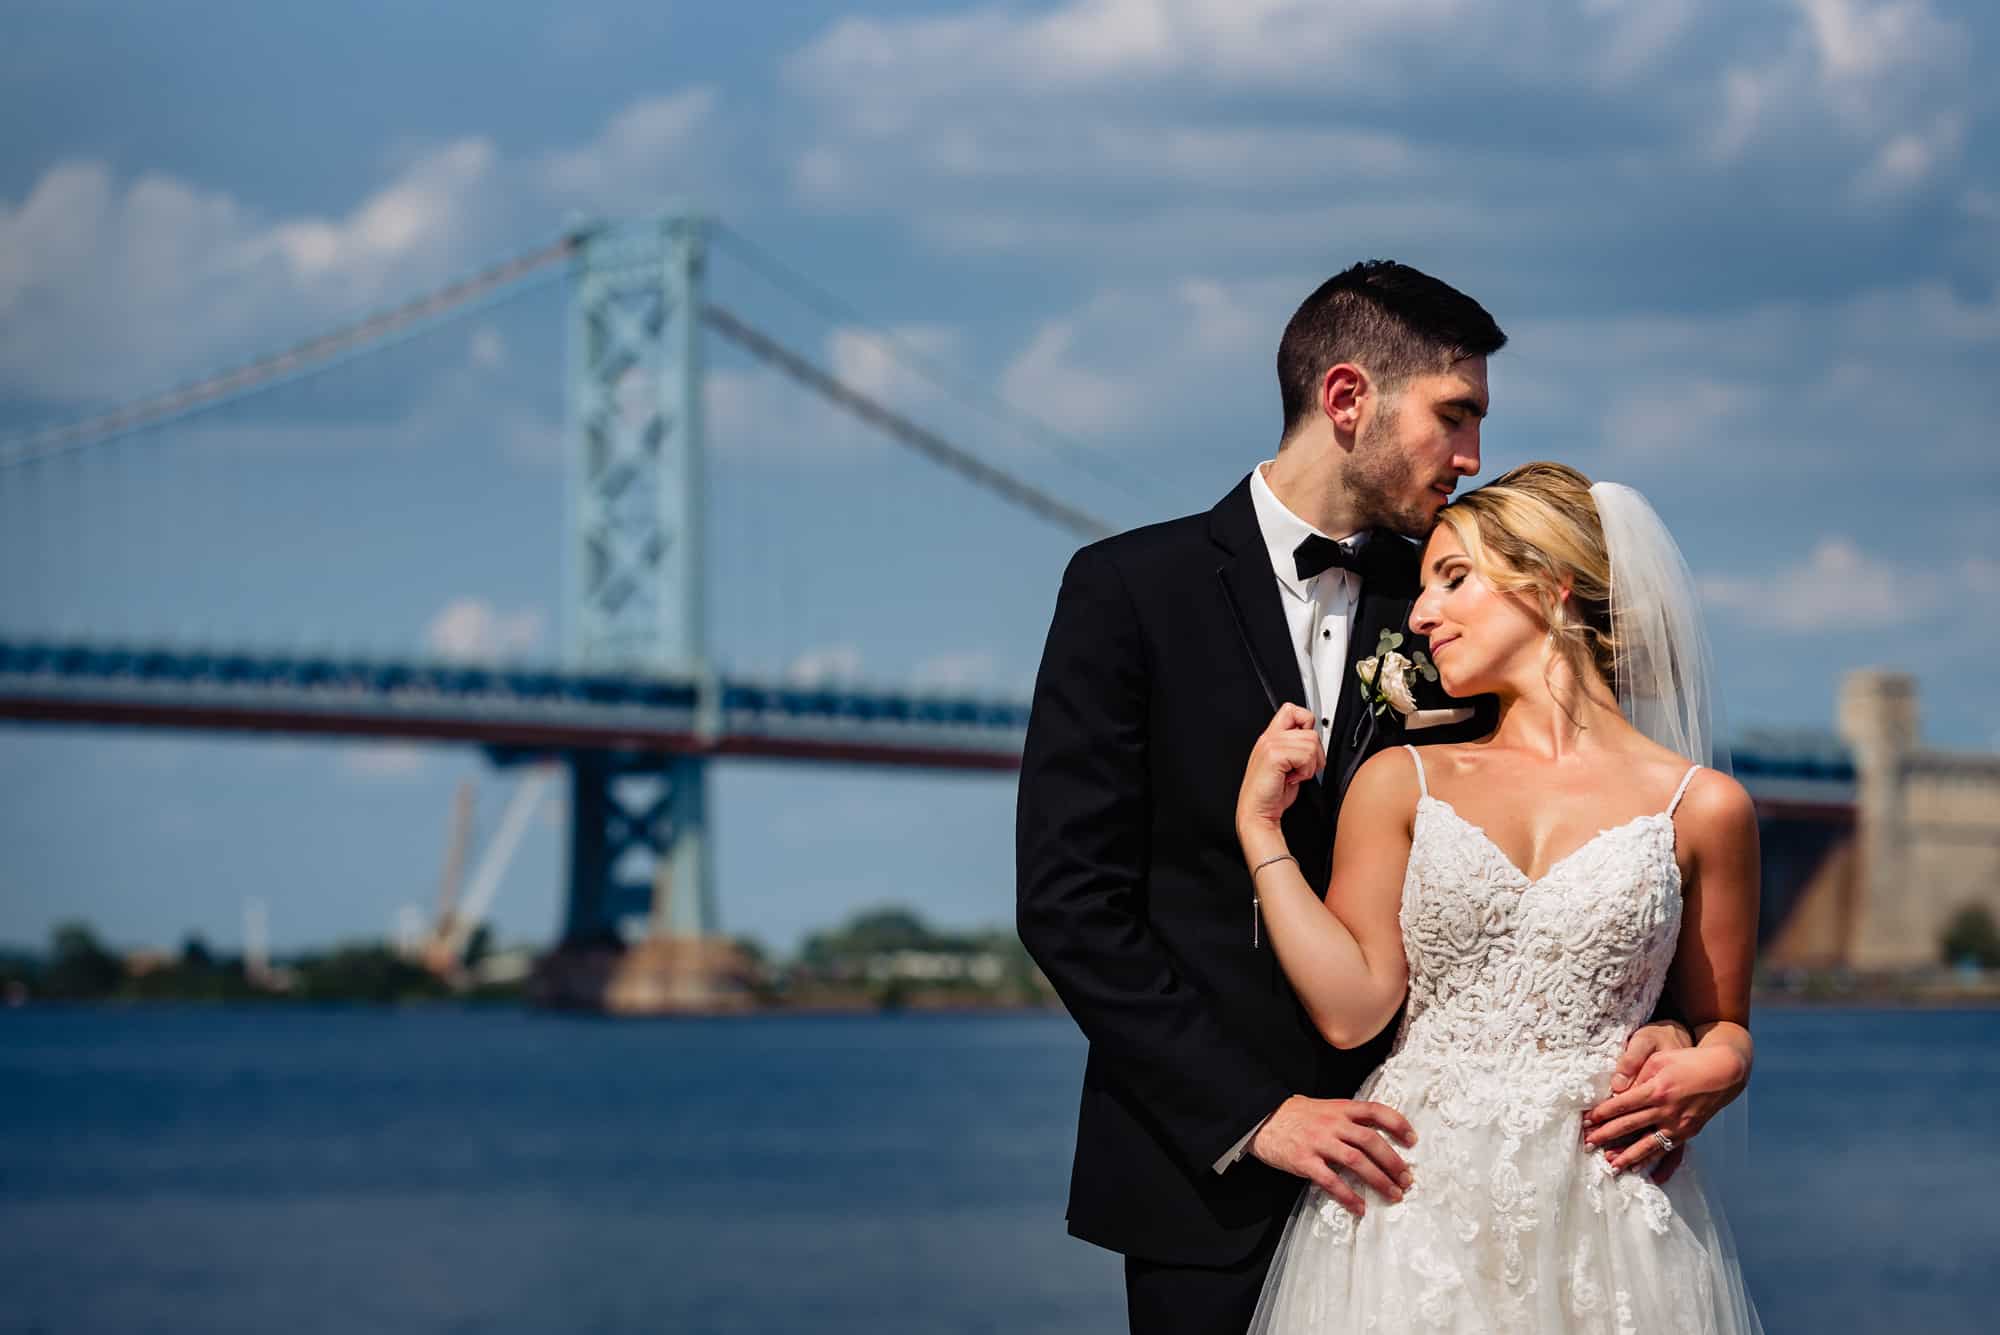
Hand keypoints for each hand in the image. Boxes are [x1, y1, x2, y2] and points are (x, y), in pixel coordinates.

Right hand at [1235, 704, 1323, 844]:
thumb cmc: (1272, 794)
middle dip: (1314, 751)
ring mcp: (1270, 745)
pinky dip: (1305, 771)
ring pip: (1311, 742)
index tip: (1305, 746)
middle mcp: (1269, 737)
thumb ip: (1296, 747)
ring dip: (1310, 764)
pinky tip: (1292, 779)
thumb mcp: (1287, 765)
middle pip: (1309, 727)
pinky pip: (1306, 755)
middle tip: (1301, 767)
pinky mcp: (1274, 755)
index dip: (1306, 724)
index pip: (1293, 710)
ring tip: (1295, 774)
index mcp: (1270, 737)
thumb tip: (1314, 741)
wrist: (1258, 813)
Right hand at [1249, 1095, 1415, 1218]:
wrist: (1260, 1119)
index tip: (1413, 1140)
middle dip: (1393, 1162)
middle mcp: (1333, 1124)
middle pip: (1371, 1141)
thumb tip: (1376, 1133)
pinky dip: (1349, 1196)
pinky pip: (1332, 1181)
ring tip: (1393, 1194)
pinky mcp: (1304, 1161)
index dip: (1398, 1124)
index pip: (1376, 1111)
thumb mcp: (1324, 1108)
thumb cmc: (1295, 1115)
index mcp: (1340, 1108)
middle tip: (1407, 1179)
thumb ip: (1347, 1118)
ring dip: (1379, 1180)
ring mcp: (1318, 1142)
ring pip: (1357, 1161)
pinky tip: (1360, 1208)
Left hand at [1584, 1031, 1747, 1180]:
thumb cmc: (1687, 1060)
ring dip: (1627, 1156)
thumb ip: (1635, 1072)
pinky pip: (1668, 1152)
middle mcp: (1667, 1110)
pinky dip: (1656, 1163)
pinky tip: (1645, 1172)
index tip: (1586, 1121)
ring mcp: (1679, 1124)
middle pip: (1630, 1126)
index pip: (1622, 1105)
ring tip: (1610, 1165)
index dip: (1602, 1114)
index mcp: (1657, 1090)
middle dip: (1606, 1136)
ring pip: (1648, 1144)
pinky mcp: (1688, 1132)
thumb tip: (1616, 1088)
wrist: (1723, 1071)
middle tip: (1587, 1144)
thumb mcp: (1658, 1057)